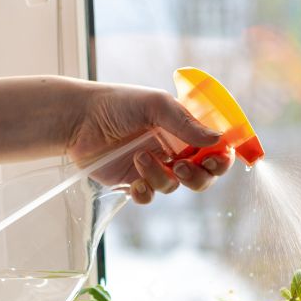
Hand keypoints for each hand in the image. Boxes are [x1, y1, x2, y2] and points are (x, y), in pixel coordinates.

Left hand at [66, 83, 235, 203]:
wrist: (78, 119)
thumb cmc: (118, 104)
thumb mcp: (155, 105)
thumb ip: (186, 123)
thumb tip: (218, 140)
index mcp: (184, 130)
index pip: (215, 149)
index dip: (223, 158)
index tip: (218, 159)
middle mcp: (173, 150)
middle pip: (203, 176)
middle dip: (198, 176)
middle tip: (181, 167)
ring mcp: (155, 168)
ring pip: (174, 187)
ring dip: (161, 176)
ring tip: (140, 158)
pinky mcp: (134, 182)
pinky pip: (149, 197)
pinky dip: (144, 193)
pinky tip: (134, 182)